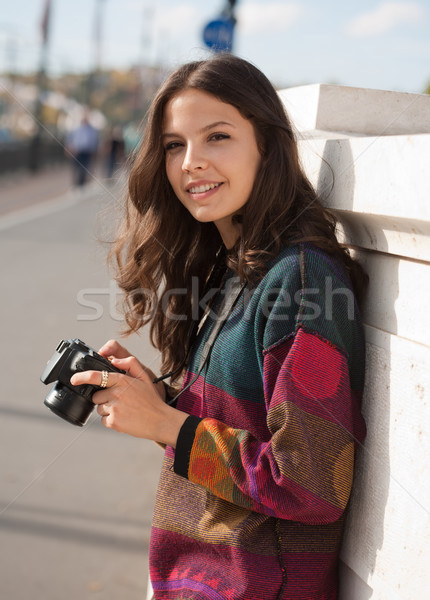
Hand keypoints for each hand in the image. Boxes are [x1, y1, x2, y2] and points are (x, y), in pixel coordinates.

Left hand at [70, 341, 187, 445]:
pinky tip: (124, 418)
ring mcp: (113, 408)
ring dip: (108, 409)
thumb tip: (114, 360)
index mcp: (122, 381)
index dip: (82, 377)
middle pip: (97, 396)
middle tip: (120, 401)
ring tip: (124, 410)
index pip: (97, 376)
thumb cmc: (152, 400)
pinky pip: (104, 420)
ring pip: (99, 408)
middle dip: (104, 398)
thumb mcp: (145, 377)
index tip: (74, 379)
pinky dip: (111, 420)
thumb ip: (130, 364)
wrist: (160, 421)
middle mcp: (116, 393)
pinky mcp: (113, 422)